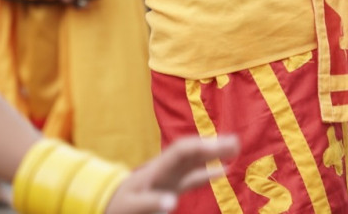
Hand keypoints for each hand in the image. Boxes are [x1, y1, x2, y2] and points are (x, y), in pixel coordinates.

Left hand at [107, 135, 238, 213]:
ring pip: (195, 161)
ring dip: (213, 154)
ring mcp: (169, 177)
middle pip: (192, 152)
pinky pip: (193, 177)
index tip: (219, 147)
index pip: (181, 151)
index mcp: (157, 169)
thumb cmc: (119, 205)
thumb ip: (151, 203)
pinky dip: (208, 173)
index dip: (201, 147)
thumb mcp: (131, 206)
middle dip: (213, 146)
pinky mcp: (171, 186)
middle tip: (236, 142)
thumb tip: (173, 202)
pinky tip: (223, 171)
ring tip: (235, 149)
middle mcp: (166, 169)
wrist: (110, 205)